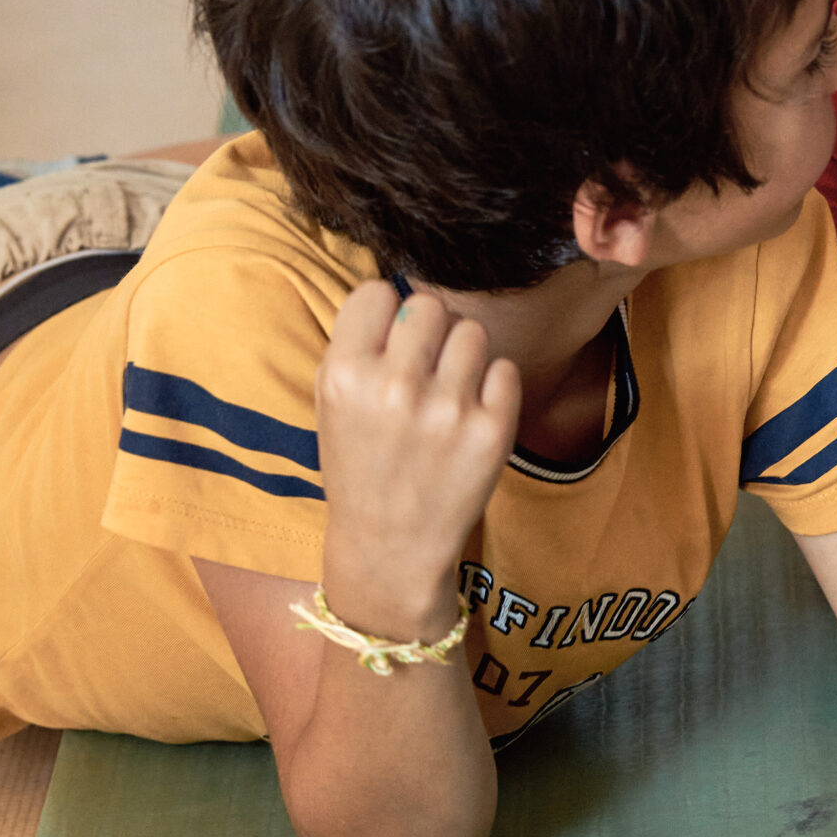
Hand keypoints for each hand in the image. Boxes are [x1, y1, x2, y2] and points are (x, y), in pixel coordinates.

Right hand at [314, 282, 518, 640]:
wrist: (391, 545)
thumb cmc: (361, 465)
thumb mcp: (331, 404)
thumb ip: (359, 345)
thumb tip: (399, 291)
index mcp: (345, 376)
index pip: (377, 292)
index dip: (386, 312)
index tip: (389, 337)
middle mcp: (396, 387)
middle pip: (432, 305)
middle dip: (429, 330)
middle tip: (424, 365)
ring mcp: (448, 410)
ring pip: (473, 332)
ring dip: (463, 354)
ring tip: (448, 389)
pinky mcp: (493, 430)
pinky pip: (505, 369)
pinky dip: (493, 386)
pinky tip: (471, 413)